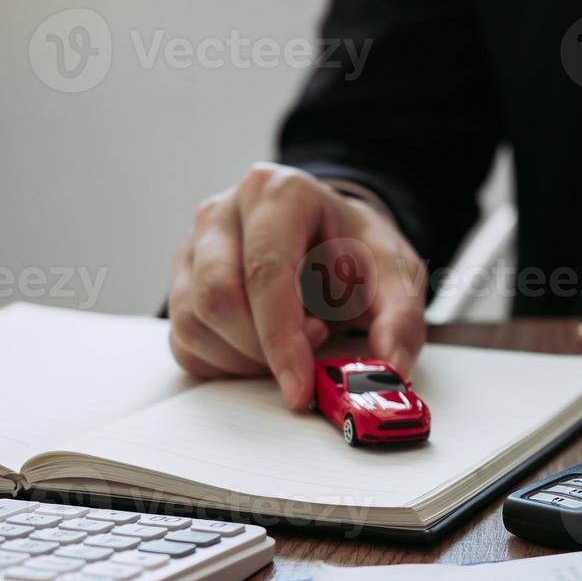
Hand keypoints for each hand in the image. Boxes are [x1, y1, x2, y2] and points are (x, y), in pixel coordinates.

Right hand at [168, 163, 426, 408]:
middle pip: (217, 298)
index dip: (281, 337)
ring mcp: (193, 248)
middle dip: (264, 348)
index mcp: (278, 193)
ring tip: (294, 345)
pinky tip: (266, 352)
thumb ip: (400, 319)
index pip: (266, 270)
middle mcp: (223, 212)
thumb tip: (390, 368)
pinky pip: (186, 342)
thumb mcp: (397, 275)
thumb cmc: (359, 251)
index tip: (300, 387)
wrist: (337, 241)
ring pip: (193, 323)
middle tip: (311, 352)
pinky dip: (227, 365)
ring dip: (245, 359)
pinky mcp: (182, 285)